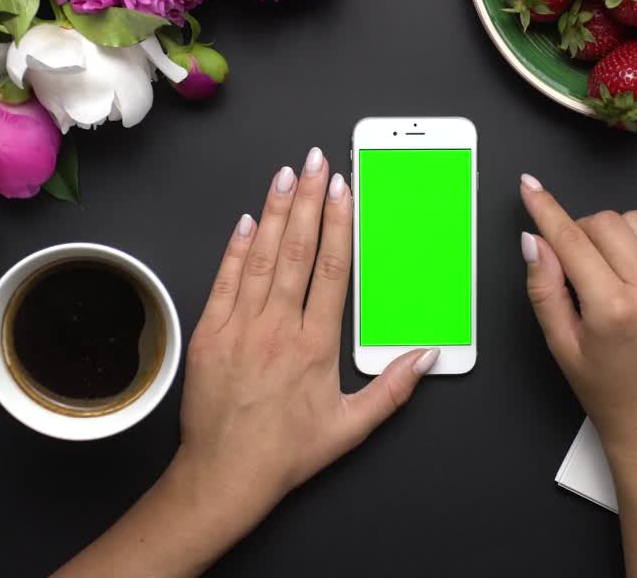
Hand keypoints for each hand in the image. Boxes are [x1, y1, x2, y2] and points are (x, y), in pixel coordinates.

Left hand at [55, 148, 436, 577]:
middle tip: (317, 161)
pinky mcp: (210, 333)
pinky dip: (237, 247)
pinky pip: (226, 280)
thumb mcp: (351, 428)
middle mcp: (277, 327)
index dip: (339, 223)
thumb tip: (426, 353)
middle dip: (308, 200)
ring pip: (262, 256)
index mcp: (314, 345)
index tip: (344, 190)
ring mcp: (240, 326)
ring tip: (287, 174)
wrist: (223, 475)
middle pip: (297, 250)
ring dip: (276, 211)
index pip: (332, 270)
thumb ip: (393, 388)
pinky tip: (249, 219)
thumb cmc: (286, 453)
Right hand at [518, 173, 636, 577]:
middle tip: (568, 262)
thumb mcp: (561, 345)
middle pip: (607, 222)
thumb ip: (544, 288)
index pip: (573, 240)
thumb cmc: (605, 393)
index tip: (529, 186)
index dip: (546, 209)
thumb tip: (533, 240)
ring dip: (610, 233)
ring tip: (599, 269)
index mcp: (613, 309)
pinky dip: (635, 252)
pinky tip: (626, 285)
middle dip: (579, 229)